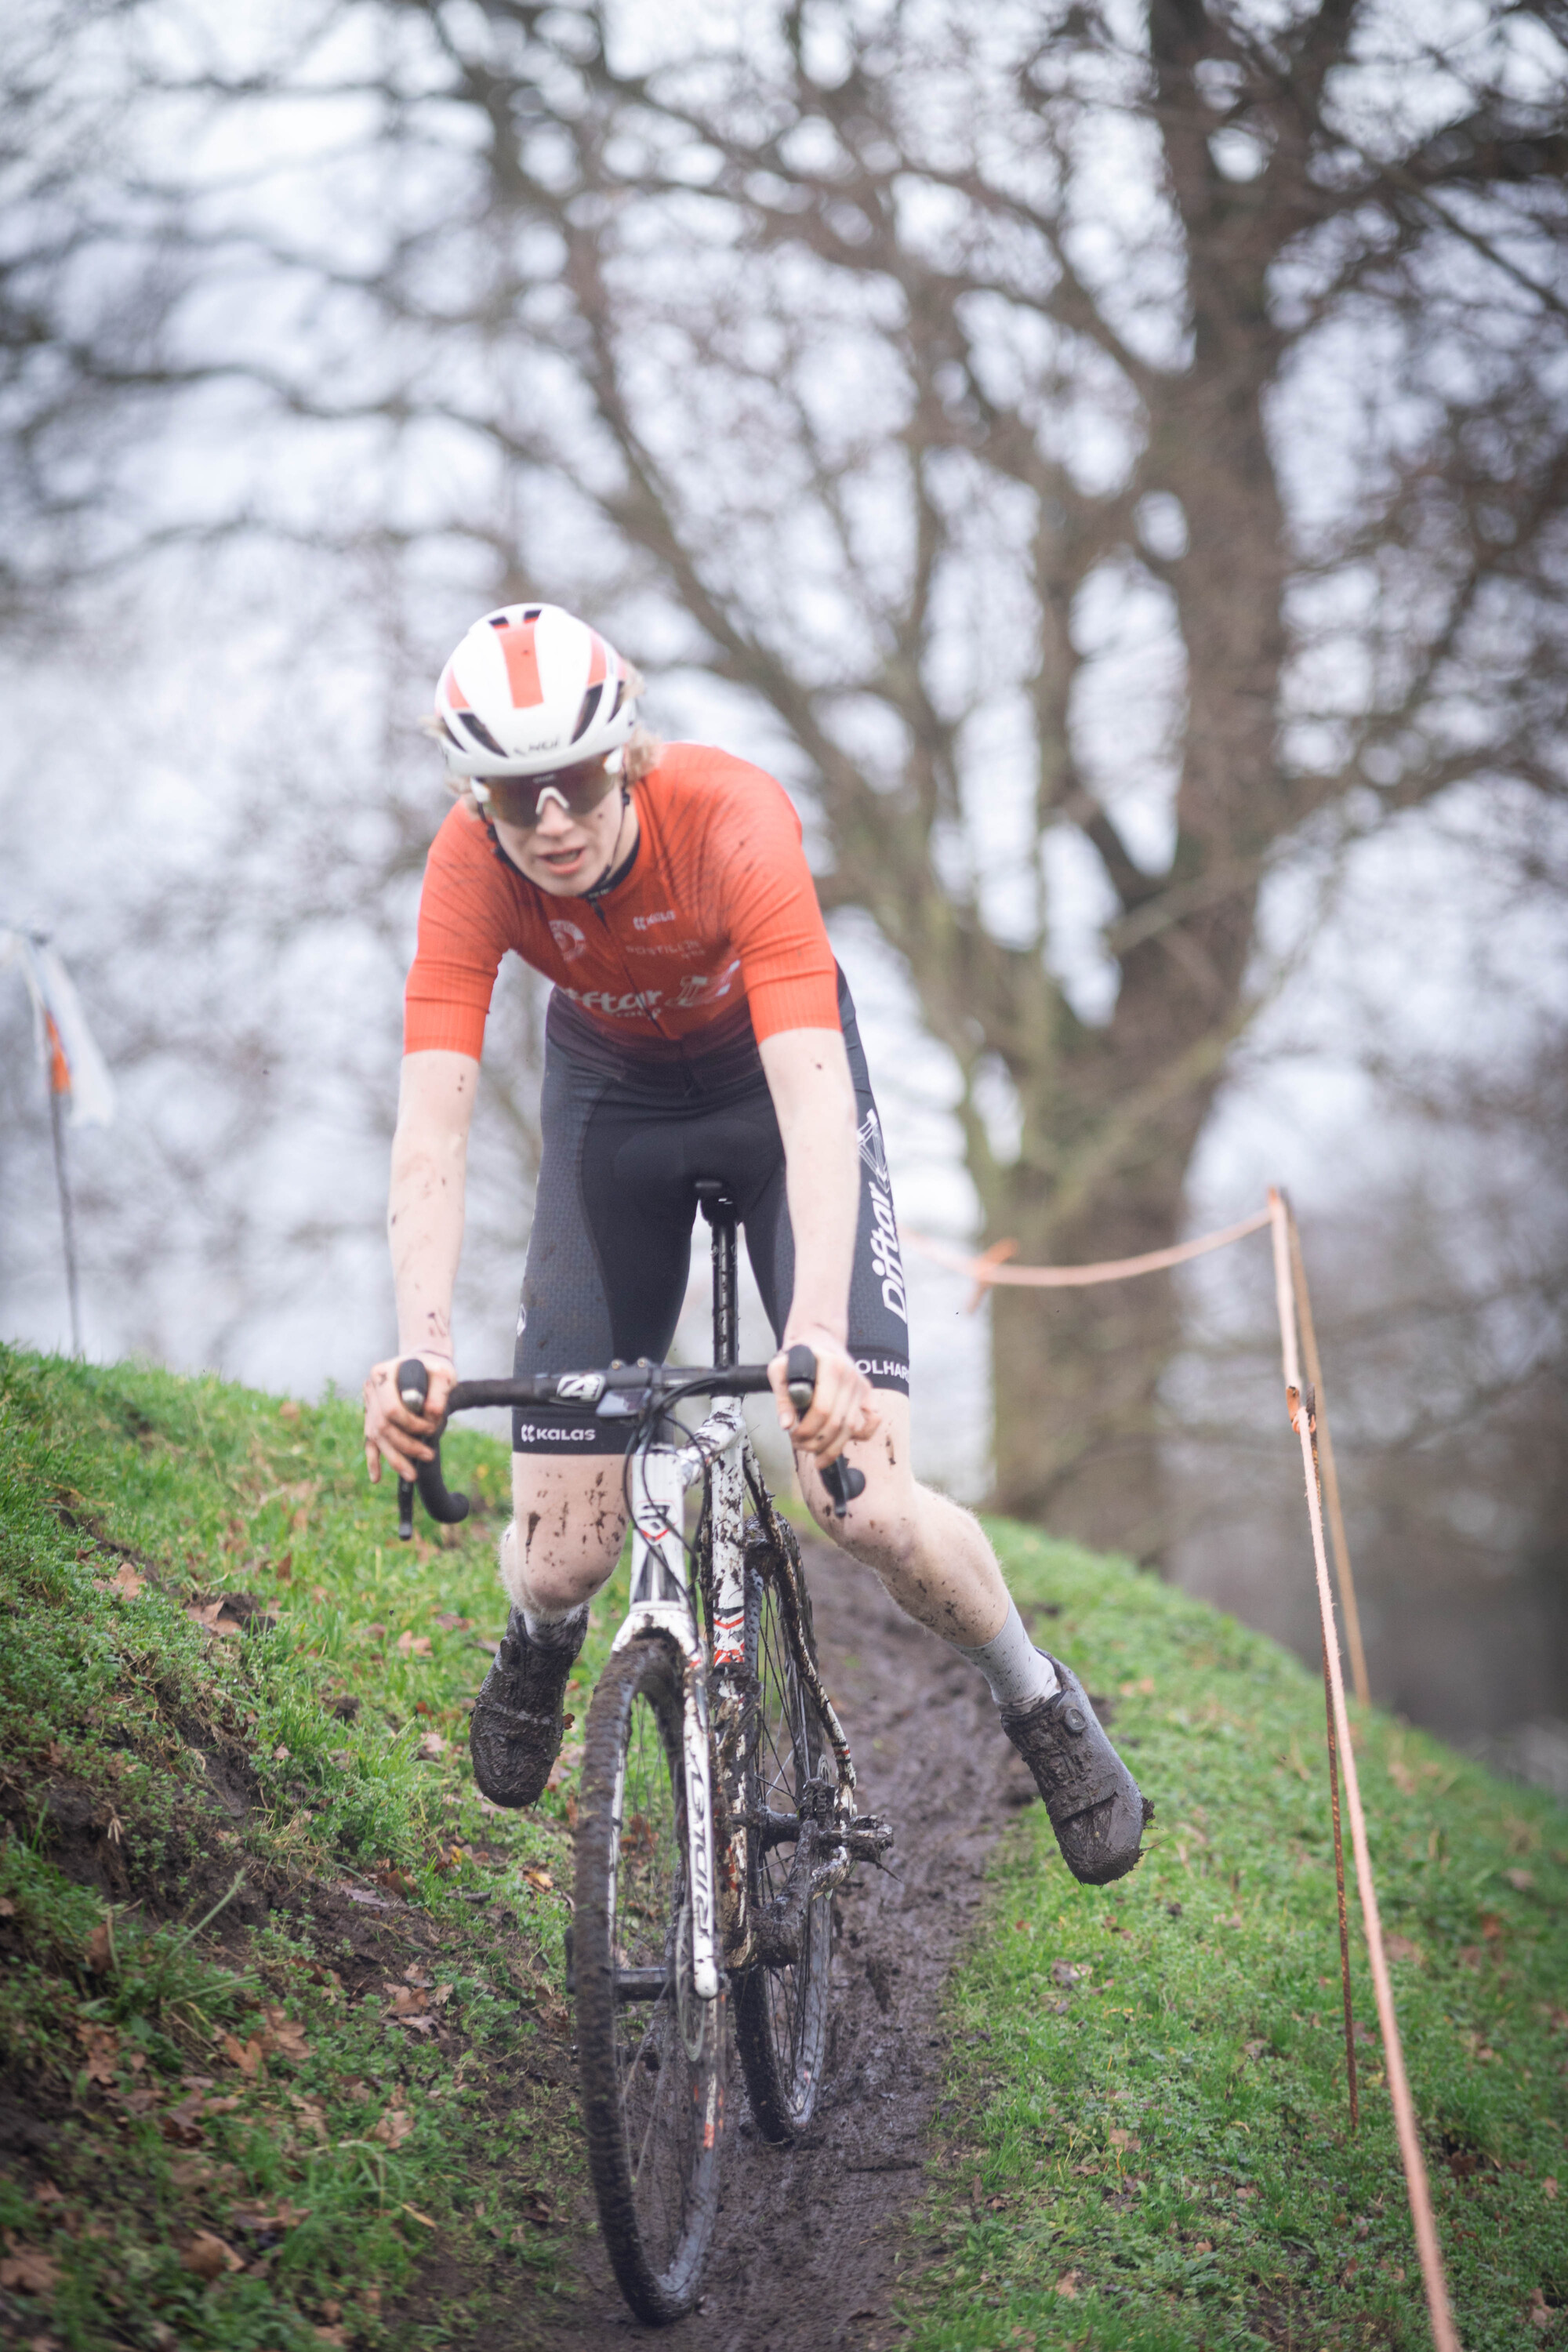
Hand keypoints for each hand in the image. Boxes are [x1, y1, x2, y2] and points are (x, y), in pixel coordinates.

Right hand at [362, 1353, 455, 1482]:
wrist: (425, 1363)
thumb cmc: (434, 1369)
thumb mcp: (443, 1374)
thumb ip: (439, 1393)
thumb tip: (431, 1415)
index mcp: (384, 1374)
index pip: (391, 1407)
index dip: (410, 1424)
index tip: (430, 1428)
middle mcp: (372, 1388)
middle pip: (382, 1426)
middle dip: (405, 1445)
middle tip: (428, 1455)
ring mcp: (369, 1404)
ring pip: (376, 1437)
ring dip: (394, 1458)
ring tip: (412, 1475)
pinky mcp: (372, 1417)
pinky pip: (369, 1441)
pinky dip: (373, 1460)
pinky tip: (377, 1477)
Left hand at [768, 1329, 879, 1462]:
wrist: (819, 1339)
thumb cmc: (799, 1355)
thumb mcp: (779, 1369)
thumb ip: (782, 1397)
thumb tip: (787, 1425)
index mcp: (831, 1366)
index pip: (822, 1409)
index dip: (806, 1430)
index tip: (793, 1435)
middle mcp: (850, 1376)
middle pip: (836, 1422)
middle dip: (816, 1442)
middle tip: (799, 1445)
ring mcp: (861, 1385)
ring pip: (851, 1428)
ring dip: (832, 1446)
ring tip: (814, 1451)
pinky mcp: (868, 1393)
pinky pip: (872, 1420)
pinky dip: (861, 1435)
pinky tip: (842, 1442)